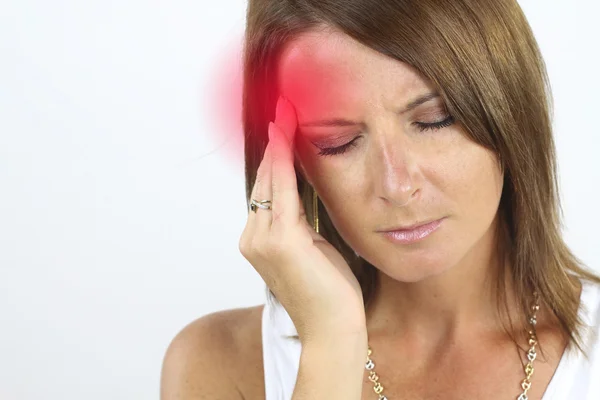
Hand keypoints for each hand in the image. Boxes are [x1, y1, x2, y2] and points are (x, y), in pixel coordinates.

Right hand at [239, 96, 366, 342]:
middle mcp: (253, 237)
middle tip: (285, 108)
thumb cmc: (330, 294)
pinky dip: (284, 160)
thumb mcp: (315, 250)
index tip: (282, 126)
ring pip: (270, 181)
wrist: (334, 331)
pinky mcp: (279, 241)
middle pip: (265, 181)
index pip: (267, 190)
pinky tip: (288, 135)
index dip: (275, 157)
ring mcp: (261, 240)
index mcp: (260, 241)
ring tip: (287, 112)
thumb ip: (303, 222)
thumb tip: (306, 193)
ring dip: (279, 145)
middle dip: (276, 144)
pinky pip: (282, 190)